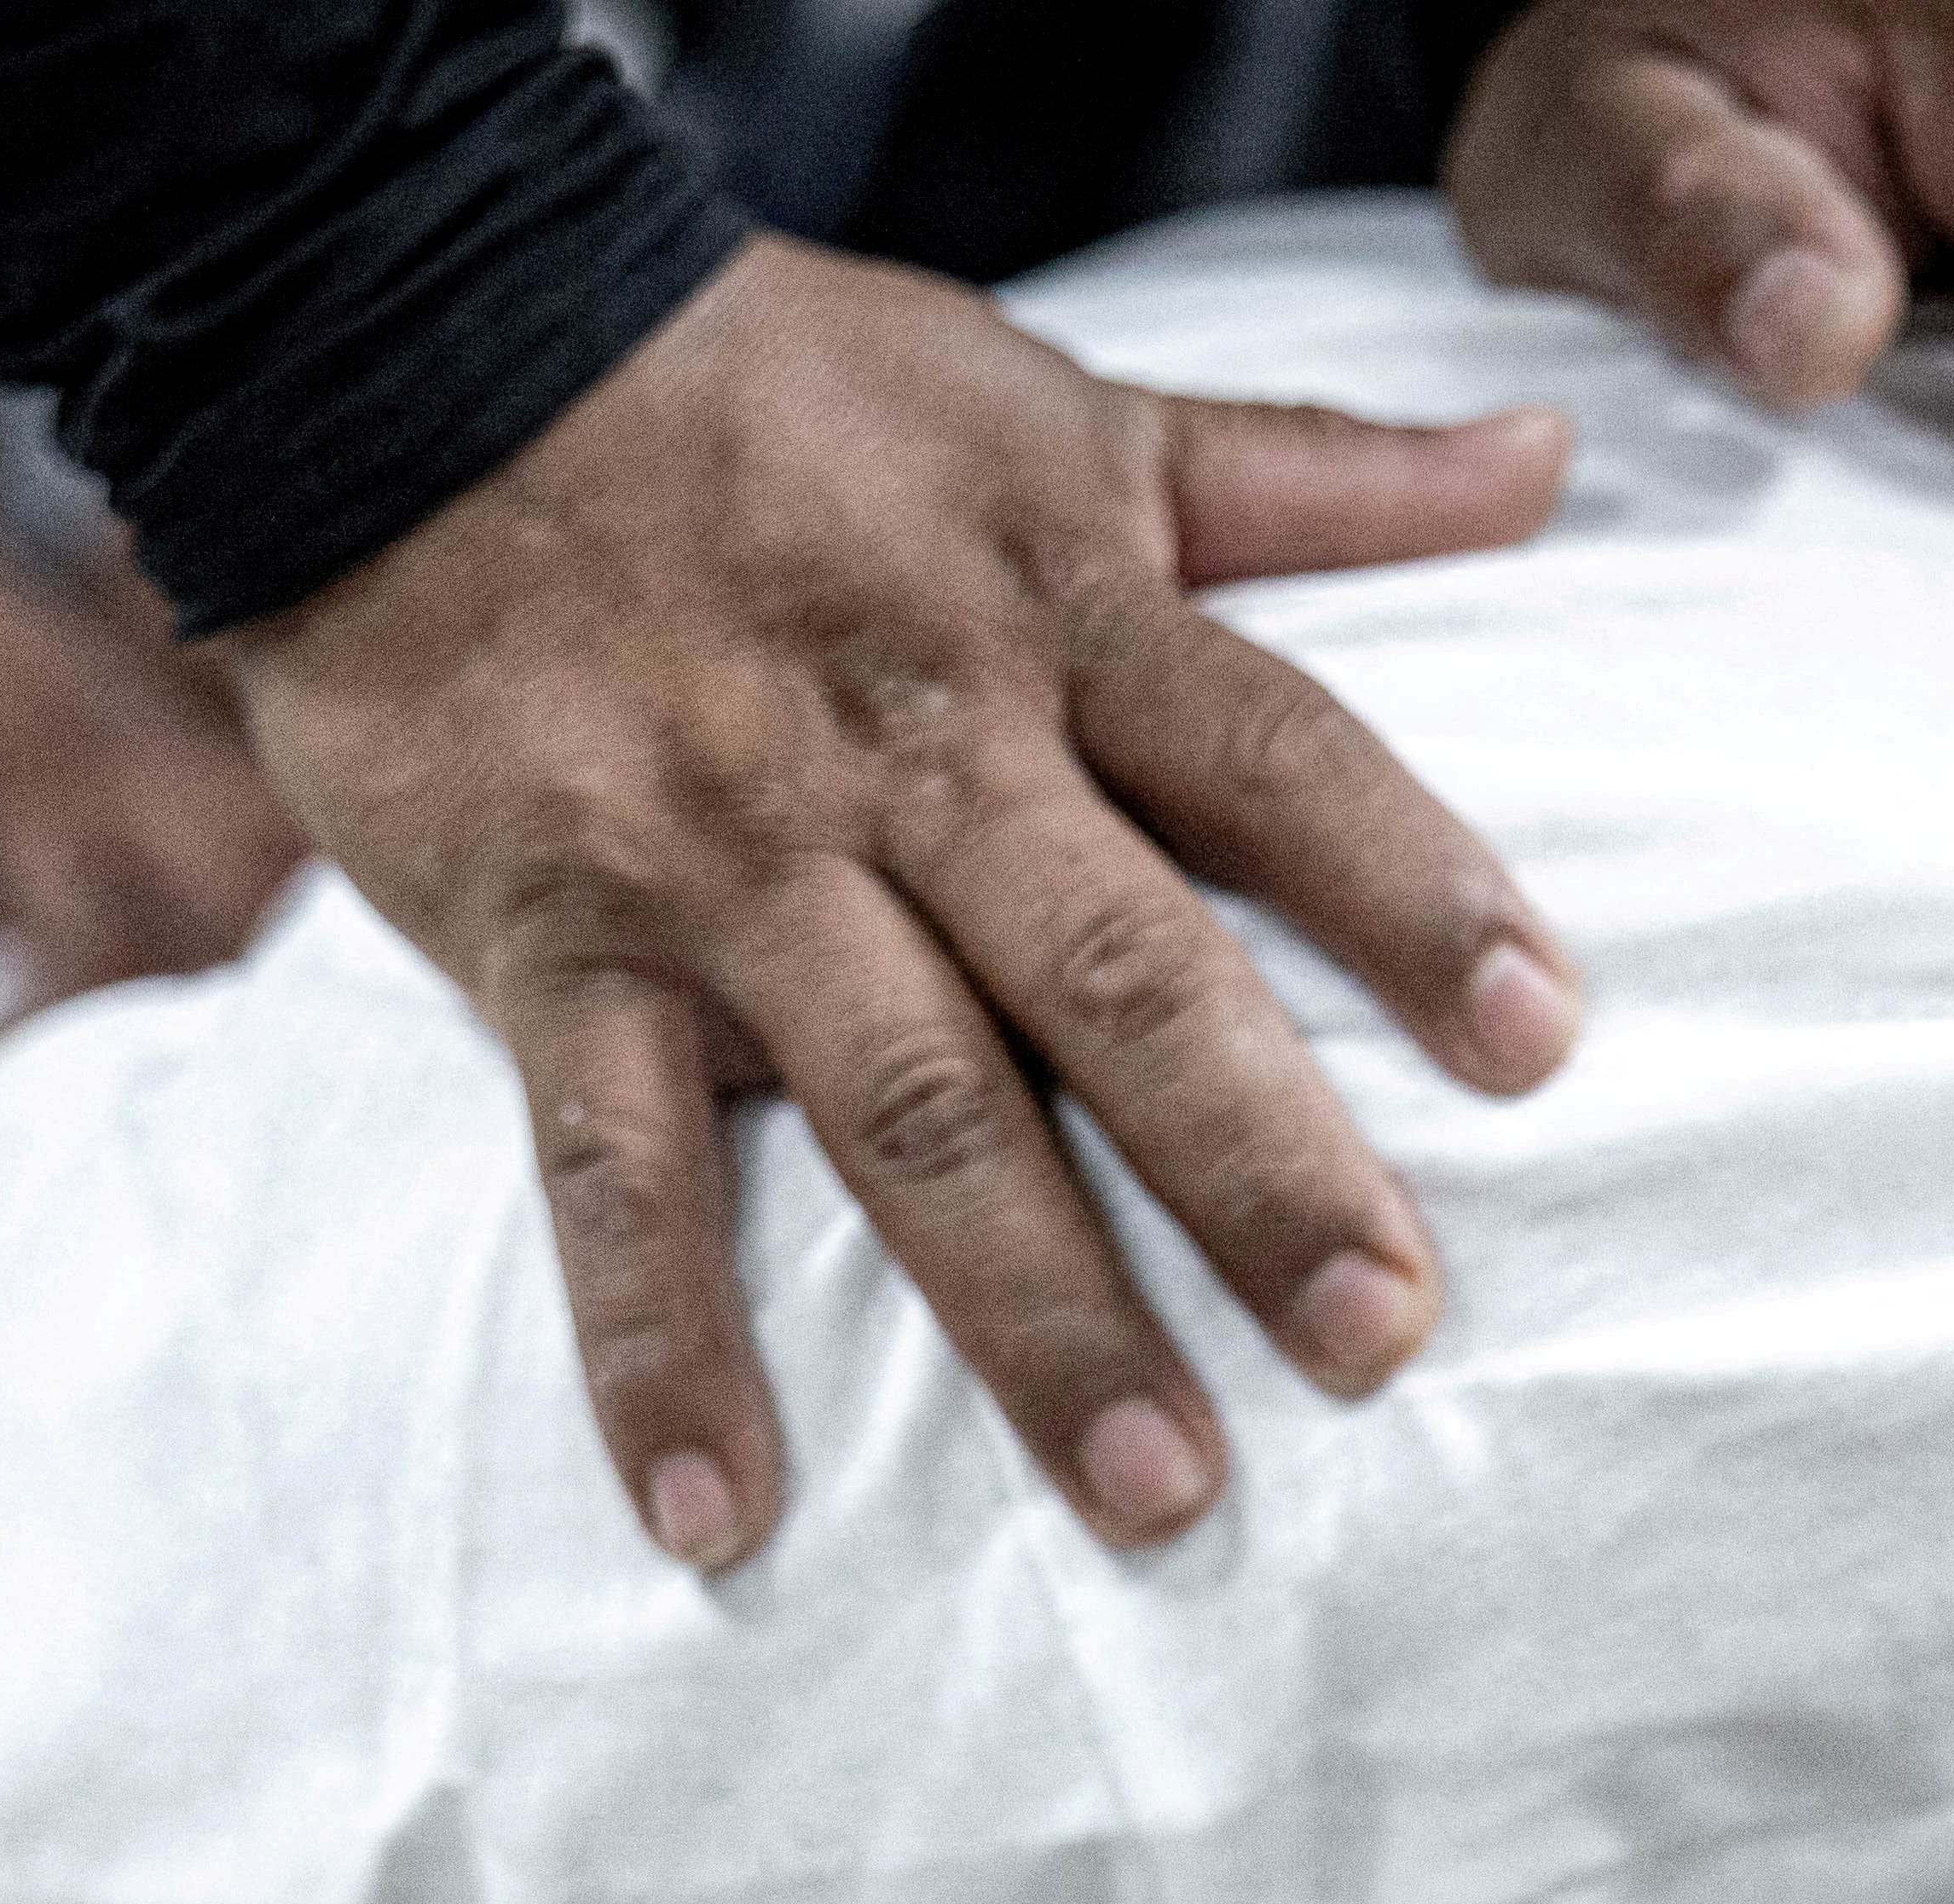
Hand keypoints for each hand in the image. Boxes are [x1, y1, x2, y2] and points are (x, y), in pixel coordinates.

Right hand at [228, 235, 1586, 1567]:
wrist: (401, 333)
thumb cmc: (769, 394)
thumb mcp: (1051, 406)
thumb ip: (1305, 468)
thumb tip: (1552, 457)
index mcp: (1051, 615)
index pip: (1270, 755)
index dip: (1406, 888)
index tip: (1539, 1039)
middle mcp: (906, 756)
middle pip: (1112, 975)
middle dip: (1250, 1165)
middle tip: (1382, 1340)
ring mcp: (723, 867)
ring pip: (901, 1109)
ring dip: (1029, 1312)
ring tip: (1156, 1492)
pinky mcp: (553, 951)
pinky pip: (607, 1175)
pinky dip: (655, 1351)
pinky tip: (719, 1520)